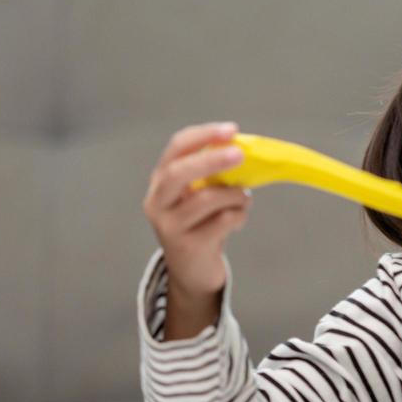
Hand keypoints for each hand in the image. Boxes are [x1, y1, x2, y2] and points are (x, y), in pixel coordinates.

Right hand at [141, 121, 252, 299]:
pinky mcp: (187, 246)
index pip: (176, 149)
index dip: (203, 136)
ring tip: (243, 200)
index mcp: (161, 182)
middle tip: (240, 154)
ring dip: (236, 195)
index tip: (231, 130)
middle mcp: (157, 202)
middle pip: (179, 172)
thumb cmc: (201, 225)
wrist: (193, 272)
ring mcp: (169, 226)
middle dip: (212, 160)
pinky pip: (222, 221)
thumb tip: (242, 150)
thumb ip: (213, 175)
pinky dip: (239, 216)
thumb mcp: (201, 195)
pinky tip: (238, 220)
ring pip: (207, 198)